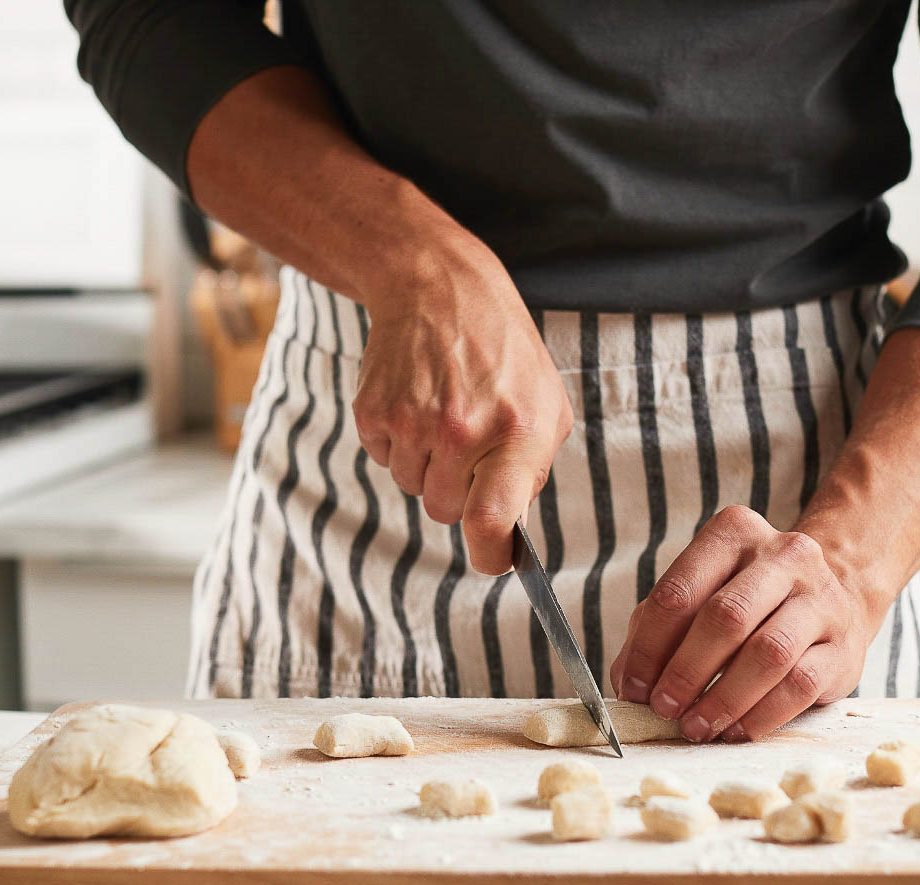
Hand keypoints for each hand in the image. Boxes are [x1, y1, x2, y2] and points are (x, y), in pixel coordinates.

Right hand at [352, 241, 572, 573]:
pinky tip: (417, 403)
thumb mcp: (546, 407)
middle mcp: (461, 429)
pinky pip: (383, 459)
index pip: (492, 519)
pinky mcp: (373, 411)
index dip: (490, 553)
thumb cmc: (504, 356)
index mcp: (516, 431)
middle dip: (458, 491)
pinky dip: (398, 443)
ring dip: (426, 465)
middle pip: (445, 511)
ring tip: (444, 414)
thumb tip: (510, 531)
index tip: (493, 559)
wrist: (440, 289)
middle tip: (469, 445)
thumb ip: (532, 471)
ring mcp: (412, 420)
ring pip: (412, 487)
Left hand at [609, 506, 878, 741]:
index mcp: (735, 534)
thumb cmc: (750, 603)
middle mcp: (784, 556)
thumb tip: (629, 682)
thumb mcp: (699, 596)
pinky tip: (736, 730)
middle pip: (726, 618)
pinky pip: (800, 685)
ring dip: (724, 699)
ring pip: (767, 654)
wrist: (836, 599)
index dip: (649, 647)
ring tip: (697, 726)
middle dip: (687, 672)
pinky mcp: (844, 645)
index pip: (680, 591)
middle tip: (664, 709)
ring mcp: (821, 599)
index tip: (634, 688)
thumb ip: (656, 632)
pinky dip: (761, 715)